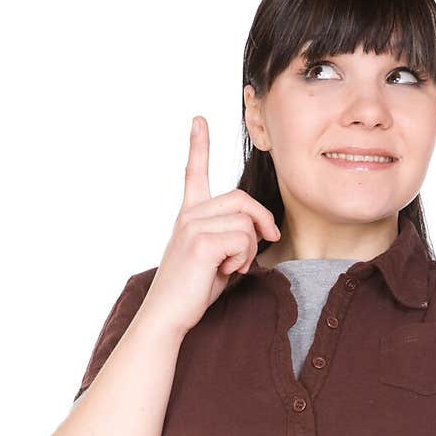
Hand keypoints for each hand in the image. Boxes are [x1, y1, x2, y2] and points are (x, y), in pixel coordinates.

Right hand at [141, 116, 281, 336]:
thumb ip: (234, 237)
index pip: (195, 173)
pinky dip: (243, 260)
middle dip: (262, 222)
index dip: (199, 145)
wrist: (168, 316)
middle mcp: (189, 215)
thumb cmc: (193, 292)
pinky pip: (243, 240)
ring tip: (232, 268)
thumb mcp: (218, 259)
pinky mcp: (200, 242)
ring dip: (250, 250)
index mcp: (189, 215)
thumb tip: (261, 230)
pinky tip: (226, 272)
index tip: (199, 120)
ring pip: (246, 223)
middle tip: (268, 242)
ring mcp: (192, 226)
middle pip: (243, 199)